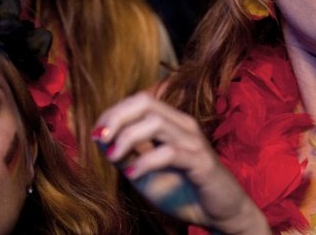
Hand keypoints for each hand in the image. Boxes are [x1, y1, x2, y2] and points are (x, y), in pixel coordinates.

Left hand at [93, 91, 269, 234]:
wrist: (219, 213)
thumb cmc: (182, 191)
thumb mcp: (144, 173)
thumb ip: (125, 155)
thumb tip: (100, 139)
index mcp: (171, 122)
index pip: (139, 101)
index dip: (113, 112)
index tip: (96, 133)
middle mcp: (183, 125)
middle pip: (145, 102)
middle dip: (117, 116)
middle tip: (99, 137)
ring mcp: (193, 142)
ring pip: (156, 123)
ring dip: (128, 137)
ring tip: (113, 156)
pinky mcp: (201, 163)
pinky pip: (170, 153)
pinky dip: (146, 162)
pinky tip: (132, 174)